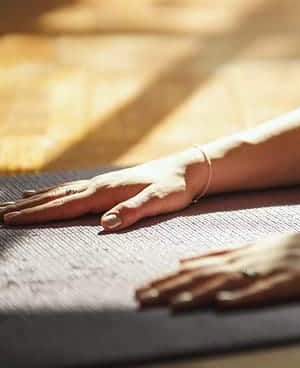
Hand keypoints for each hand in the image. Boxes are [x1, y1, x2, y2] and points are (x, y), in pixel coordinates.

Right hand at [0, 150, 209, 230]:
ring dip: (32, 201)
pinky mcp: (105, 185)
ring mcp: (100, 183)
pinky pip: (69, 191)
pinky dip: (49, 194)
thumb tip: (107, 224)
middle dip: (24, 209)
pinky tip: (39, 195)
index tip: (9, 221)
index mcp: (106, 192)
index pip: (64, 206)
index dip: (37, 215)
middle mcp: (98, 185)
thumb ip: (134, 212)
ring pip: (58, 194)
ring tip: (7, 207)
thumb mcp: (160, 202)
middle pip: (54, 199)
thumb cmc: (175, 188)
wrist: (188, 168)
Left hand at [135, 211, 299, 309]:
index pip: (194, 270)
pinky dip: (242, 297)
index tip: (139, 291)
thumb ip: (219, 255)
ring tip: (172, 305)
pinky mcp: (288, 282)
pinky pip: (262, 291)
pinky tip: (224, 304)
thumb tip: (181, 261)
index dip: (166, 281)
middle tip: (141, 300)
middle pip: (203, 277)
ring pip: (226, 284)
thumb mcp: (252, 247)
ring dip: (197, 295)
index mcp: (237, 255)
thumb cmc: (294, 249)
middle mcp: (247, 262)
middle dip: (170, 289)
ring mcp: (267, 271)